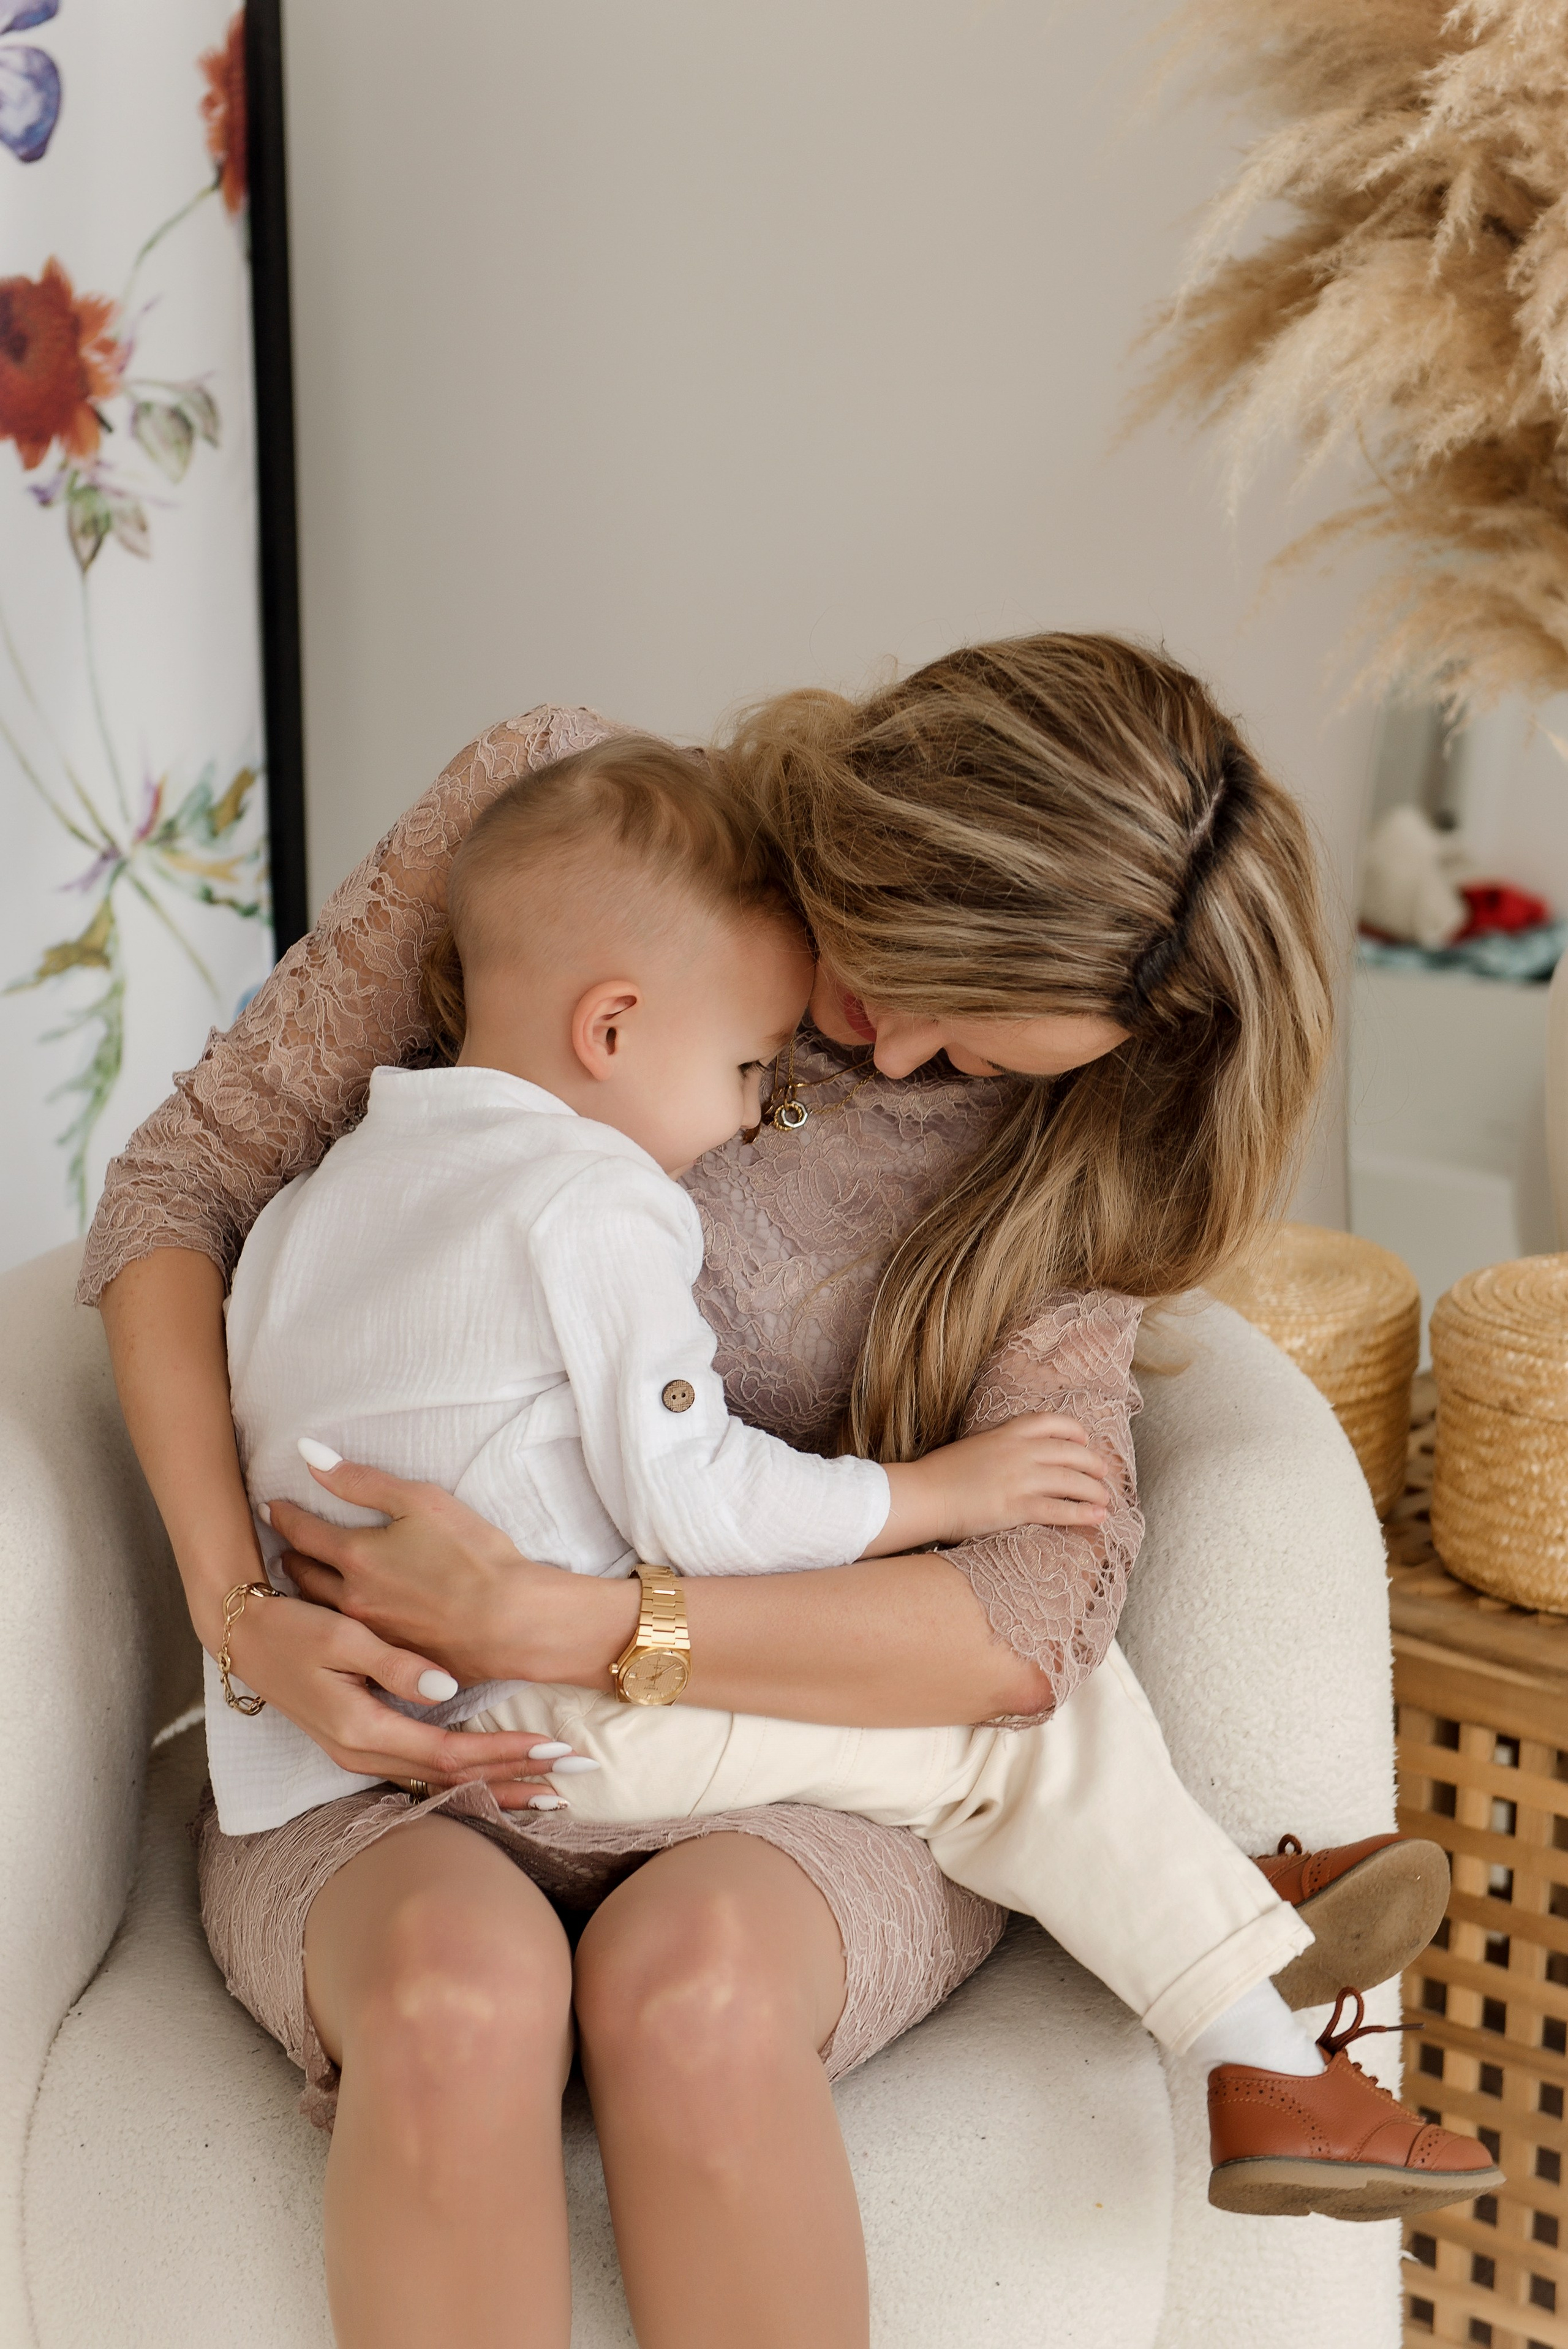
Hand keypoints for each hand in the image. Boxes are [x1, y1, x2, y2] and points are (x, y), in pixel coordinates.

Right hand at [221, 1584, 570, 1808]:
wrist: (245, 1637)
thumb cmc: (293, 1627)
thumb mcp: (342, 1636)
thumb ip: (394, 1664)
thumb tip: (447, 1688)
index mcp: (362, 1729)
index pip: (449, 1755)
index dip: (504, 1754)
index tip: (553, 1747)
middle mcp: (363, 1753)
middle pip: (452, 1781)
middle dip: (515, 1780)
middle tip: (573, 1776)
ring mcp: (360, 1755)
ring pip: (440, 1784)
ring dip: (495, 1787)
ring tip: (548, 1791)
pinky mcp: (361, 1745)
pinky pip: (423, 1774)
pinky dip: (465, 1780)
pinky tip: (496, 1780)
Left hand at [265, 1453, 639, 1699]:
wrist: (512, 1623)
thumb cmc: (473, 1557)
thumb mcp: (421, 1502)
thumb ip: (362, 1480)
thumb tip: (309, 1455)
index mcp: (356, 1556)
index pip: (301, 1531)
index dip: (284, 1515)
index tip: (272, 1506)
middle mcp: (352, 1598)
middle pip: (302, 1575)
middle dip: (289, 1556)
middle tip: (284, 1545)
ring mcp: (370, 1633)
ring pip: (321, 1610)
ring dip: (307, 1590)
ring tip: (305, 1578)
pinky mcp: (391, 1658)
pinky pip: (350, 1637)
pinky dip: (337, 1623)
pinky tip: (344, 1620)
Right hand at [880, 1413, 1110, 1549]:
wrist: (923, 1494)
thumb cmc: (940, 1474)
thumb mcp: (974, 1447)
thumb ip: (999, 1448)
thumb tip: (1015, 1458)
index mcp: (1006, 1433)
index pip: (1052, 1422)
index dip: (1075, 1431)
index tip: (1084, 1441)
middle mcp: (1019, 1451)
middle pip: (1070, 1453)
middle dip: (1092, 1464)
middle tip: (1103, 1474)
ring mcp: (1020, 1478)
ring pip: (1072, 1481)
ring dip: (1095, 1491)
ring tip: (1105, 1500)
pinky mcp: (1017, 1506)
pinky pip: (1060, 1509)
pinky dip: (1083, 1513)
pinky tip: (1098, 1518)